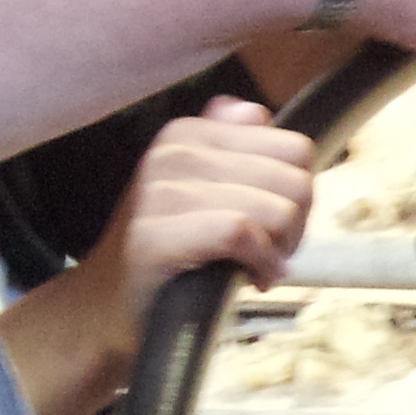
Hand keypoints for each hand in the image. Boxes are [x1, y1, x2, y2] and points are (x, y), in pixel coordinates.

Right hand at [85, 96, 314, 332]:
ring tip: (254, 264)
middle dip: (294, 226)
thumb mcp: (210, 190)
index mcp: (190, 133)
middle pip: (295, 182)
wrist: (117, 303)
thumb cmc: (181, 250)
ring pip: (276, 210)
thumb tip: (256, 111)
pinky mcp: (155, 235)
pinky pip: (242, 234)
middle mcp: (172, 154)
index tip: (275, 222)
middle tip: (266, 250)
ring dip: (279, 251)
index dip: (299, 195)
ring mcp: (160, 192)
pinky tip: (251, 278)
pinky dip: (260, 264)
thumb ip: (238, 148)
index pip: (295, 150)